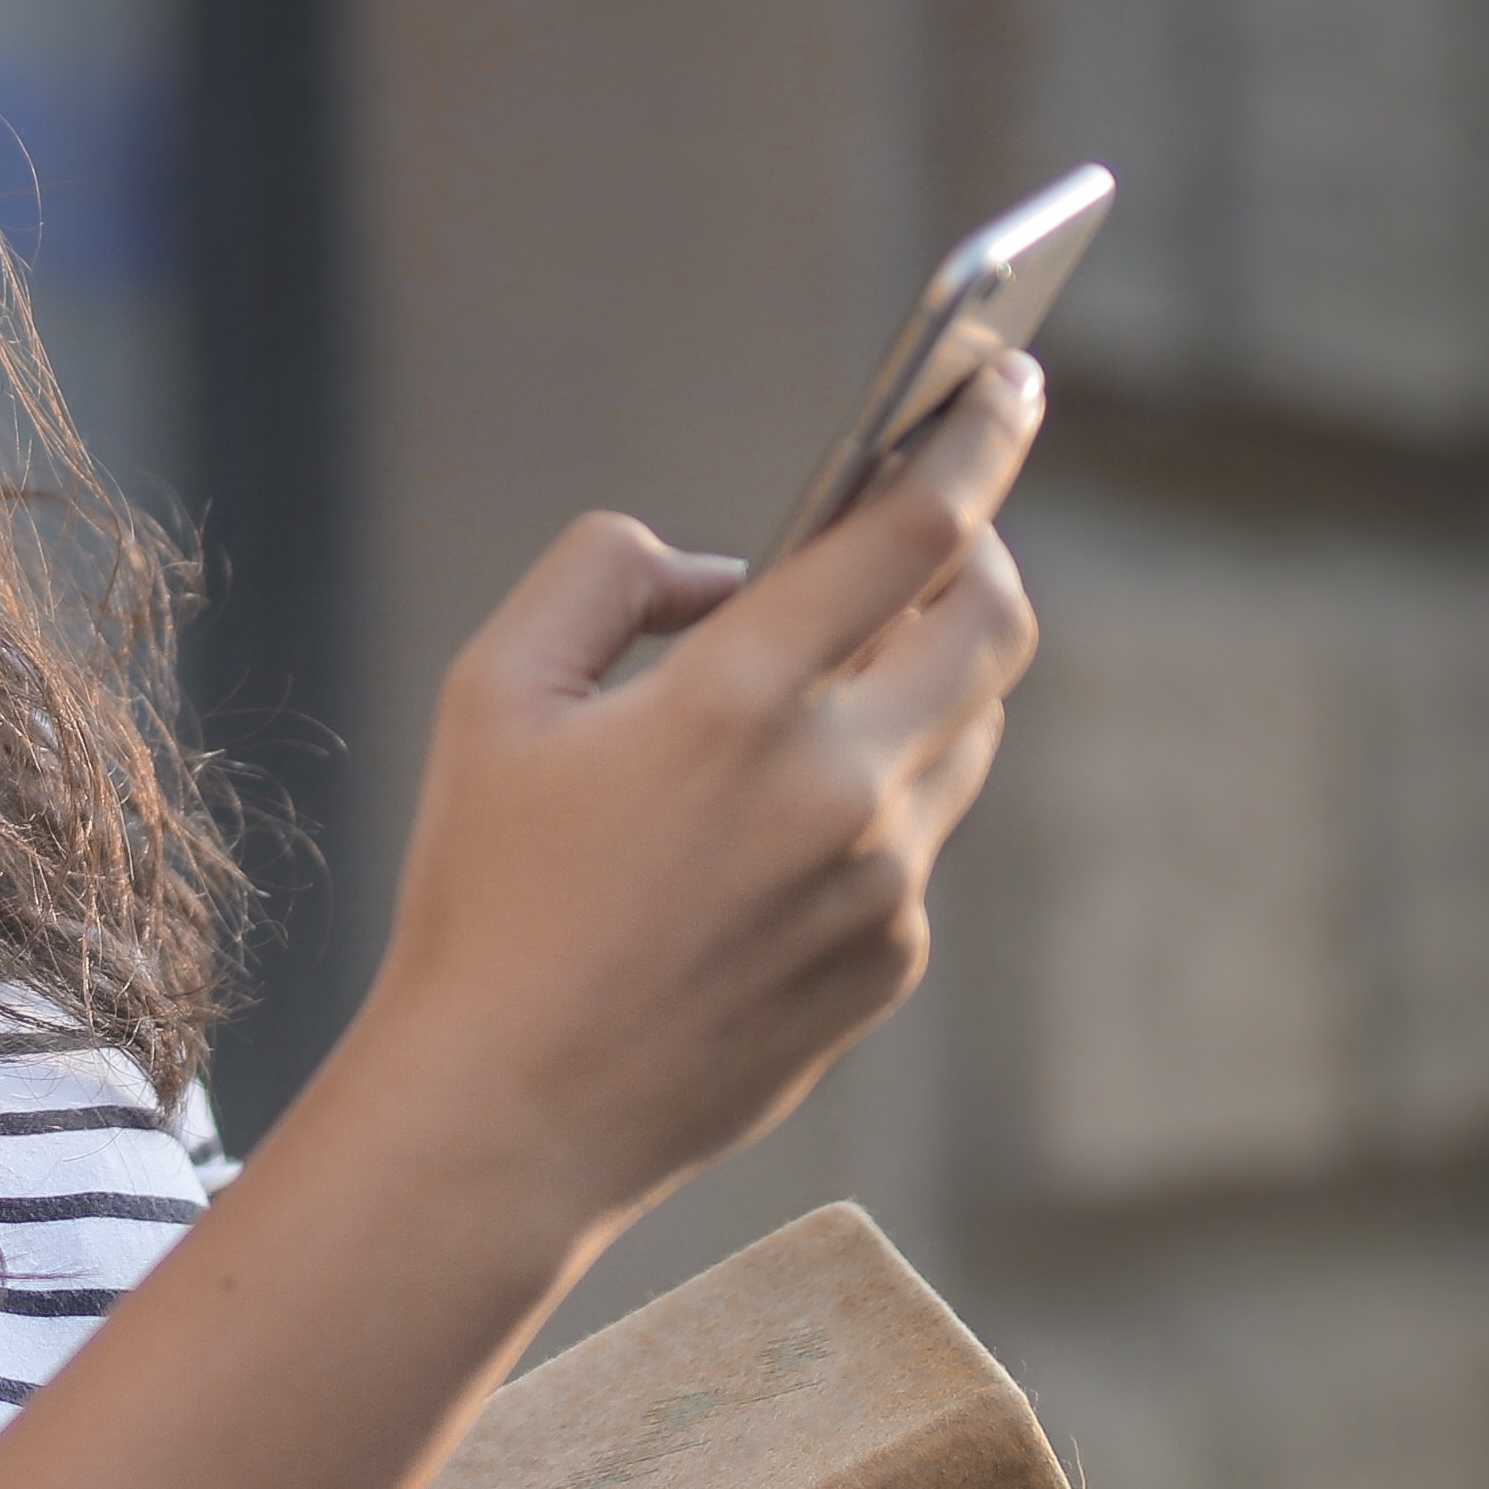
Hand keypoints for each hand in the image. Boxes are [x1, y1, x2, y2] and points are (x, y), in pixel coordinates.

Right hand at [325, 359, 1047, 1250]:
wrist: (511, 1111)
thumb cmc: (484, 892)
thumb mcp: (492, 691)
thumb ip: (605, 575)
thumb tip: (723, 571)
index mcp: (740, 699)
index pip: (916, 526)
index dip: (975, 434)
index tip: (1003, 377)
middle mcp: (841, 785)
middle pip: (994, 618)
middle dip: (979, 548)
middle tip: (940, 522)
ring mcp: (884, 883)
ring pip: (970, 724)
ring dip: (929, 669)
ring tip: (844, 662)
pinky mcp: (895, 959)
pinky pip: (923, 833)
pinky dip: (880, 788)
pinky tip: (780, 818)